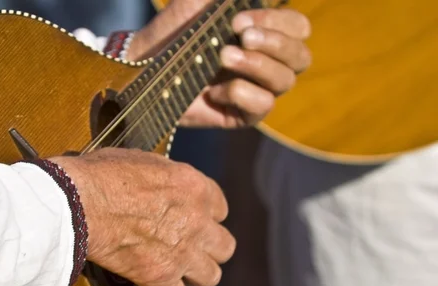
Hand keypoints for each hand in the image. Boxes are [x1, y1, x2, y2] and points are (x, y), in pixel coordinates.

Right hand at [50, 148, 234, 285]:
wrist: (79, 202)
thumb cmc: (101, 176)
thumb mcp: (140, 159)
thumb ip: (162, 176)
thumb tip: (158, 183)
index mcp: (194, 187)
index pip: (221, 208)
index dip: (206, 216)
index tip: (194, 220)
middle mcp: (197, 221)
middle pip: (224, 246)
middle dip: (208, 249)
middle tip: (190, 249)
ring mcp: (182, 252)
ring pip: (211, 276)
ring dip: (194, 276)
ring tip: (178, 274)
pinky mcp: (161, 277)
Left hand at [128, 3, 311, 127]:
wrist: (144, 66)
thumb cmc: (174, 32)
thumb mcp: (199, 2)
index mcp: (265, 34)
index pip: (297, 27)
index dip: (278, 22)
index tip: (239, 20)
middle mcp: (267, 63)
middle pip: (300, 57)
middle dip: (274, 43)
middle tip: (239, 36)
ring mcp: (257, 90)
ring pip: (285, 81)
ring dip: (256, 65)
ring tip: (222, 57)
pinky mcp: (243, 115)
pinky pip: (262, 106)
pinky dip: (239, 94)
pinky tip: (212, 90)